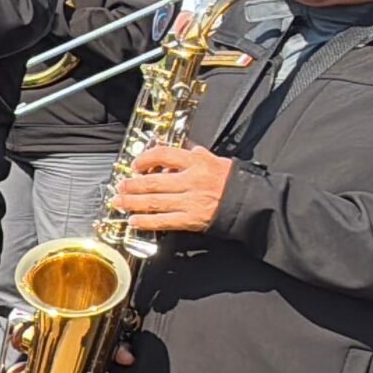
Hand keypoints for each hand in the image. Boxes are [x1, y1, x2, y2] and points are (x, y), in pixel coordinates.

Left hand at [108, 145, 233, 233]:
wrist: (253, 204)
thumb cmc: (236, 182)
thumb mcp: (218, 161)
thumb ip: (199, 156)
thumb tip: (187, 151)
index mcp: (198, 163)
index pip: (164, 155)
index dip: (145, 159)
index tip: (135, 164)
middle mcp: (191, 180)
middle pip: (154, 181)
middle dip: (132, 185)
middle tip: (120, 187)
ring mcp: (190, 201)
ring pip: (154, 201)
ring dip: (133, 203)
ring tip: (119, 203)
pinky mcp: (192, 219)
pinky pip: (164, 221)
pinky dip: (147, 222)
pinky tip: (134, 221)